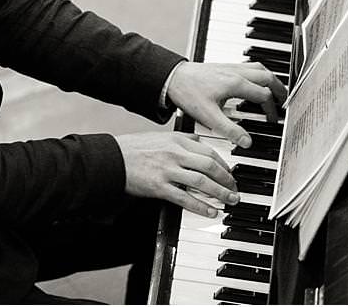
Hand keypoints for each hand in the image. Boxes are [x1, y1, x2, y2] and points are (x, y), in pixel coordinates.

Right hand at [115, 131, 239, 216]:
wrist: (113, 159)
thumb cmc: (134, 148)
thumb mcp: (161, 136)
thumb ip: (181, 139)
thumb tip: (199, 141)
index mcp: (177, 140)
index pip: (209, 152)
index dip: (224, 164)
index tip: (230, 173)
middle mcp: (175, 153)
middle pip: (210, 166)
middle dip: (227, 179)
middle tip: (235, 189)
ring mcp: (168, 170)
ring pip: (202, 182)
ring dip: (220, 193)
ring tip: (230, 200)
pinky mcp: (159, 187)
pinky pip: (185, 198)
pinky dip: (201, 206)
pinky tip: (211, 211)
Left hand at [166, 62, 286, 147]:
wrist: (172, 78)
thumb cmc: (188, 94)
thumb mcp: (209, 117)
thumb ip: (230, 130)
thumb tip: (247, 142)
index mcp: (236, 84)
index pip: (264, 96)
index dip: (271, 110)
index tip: (272, 121)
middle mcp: (237, 72)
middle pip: (268, 77)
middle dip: (279, 91)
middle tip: (284, 103)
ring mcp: (231, 67)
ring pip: (260, 69)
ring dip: (271, 80)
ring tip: (275, 92)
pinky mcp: (225, 65)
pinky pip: (250, 66)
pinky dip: (259, 74)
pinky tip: (255, 82)